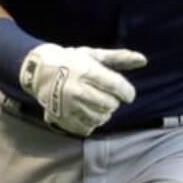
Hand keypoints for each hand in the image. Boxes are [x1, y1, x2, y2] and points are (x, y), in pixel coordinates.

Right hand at [19, 44, 146, 136]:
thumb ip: (120, 58)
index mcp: (86, 71)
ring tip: (98, 102)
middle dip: (114, 101)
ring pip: (100, 118)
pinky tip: (88, 111)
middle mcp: (76, 89)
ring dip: (105, 112)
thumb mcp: (94, 55)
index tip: (128, 94)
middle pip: (110, 104)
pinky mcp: (61, 118)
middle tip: (108, 95)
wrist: (38, 71)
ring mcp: (67, 106)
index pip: (116, 86)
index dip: (127, 92)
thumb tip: (144, 60)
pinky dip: (92, 122)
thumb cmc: (72, 61)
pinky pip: (87, 127)